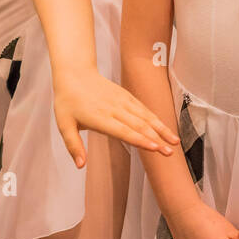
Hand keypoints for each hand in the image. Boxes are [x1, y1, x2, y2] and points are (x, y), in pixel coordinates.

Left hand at [51, 69, 178, 167]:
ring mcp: (122, 101)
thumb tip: (80, 165)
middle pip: (139, 125)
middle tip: (170, 153)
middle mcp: (114, 109)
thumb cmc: (67, 101)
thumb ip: (73, 146)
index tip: (155, 148)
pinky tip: (165, 128)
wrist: (74, 73)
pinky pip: (143, 108)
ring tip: (175, 142)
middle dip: (157, 139)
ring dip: (161, 129)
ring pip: (145, 116)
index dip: (140, 140)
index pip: (123, 131)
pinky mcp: (126, 96)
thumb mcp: (64, 125)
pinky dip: (156, 118)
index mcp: (100, 117)